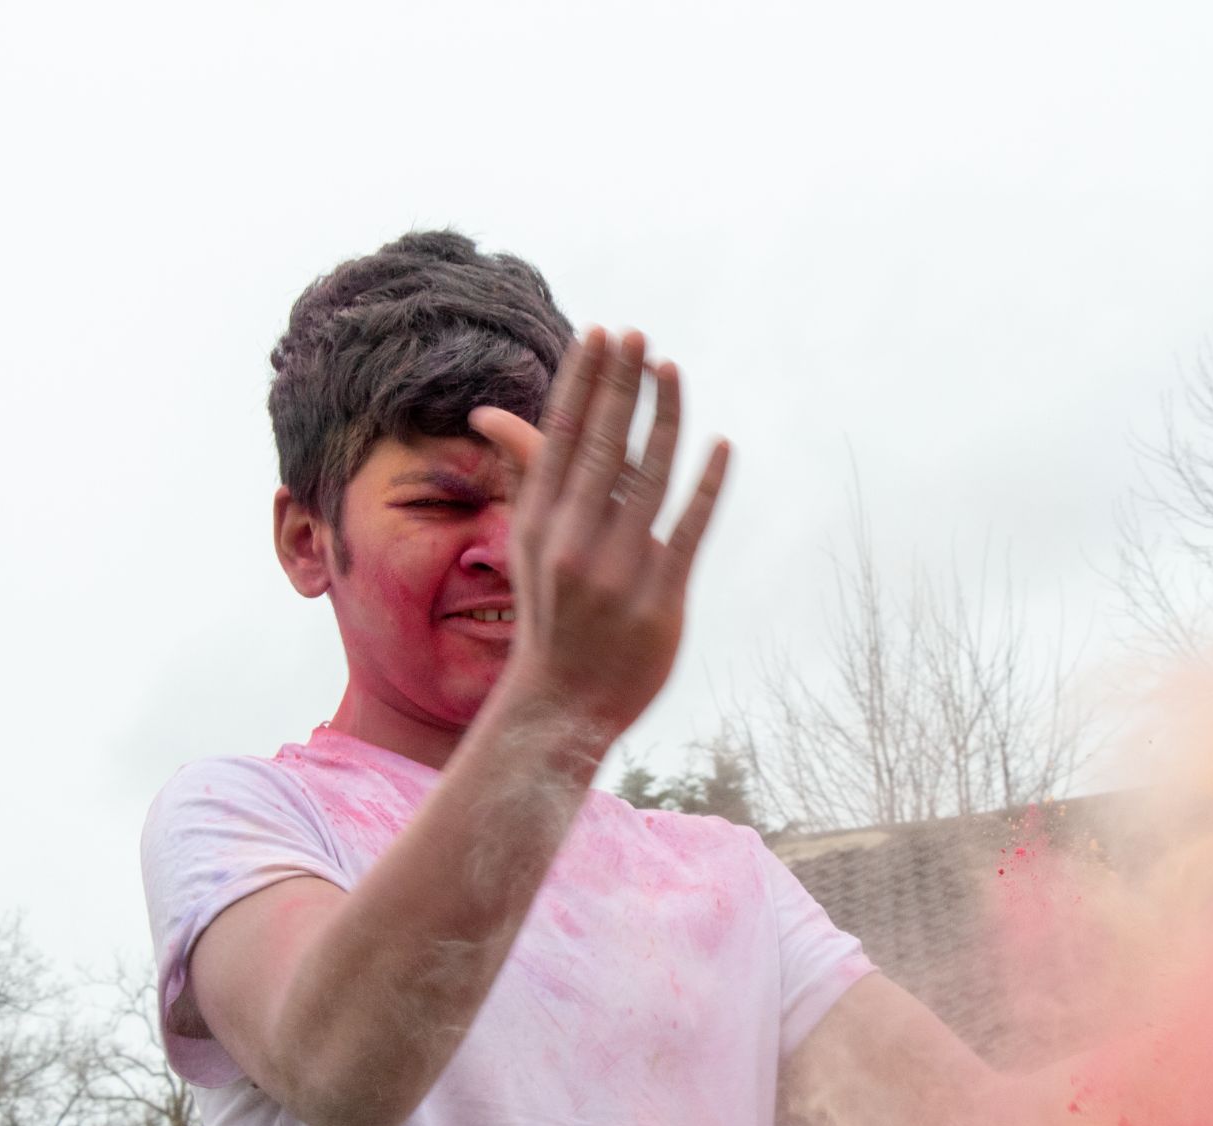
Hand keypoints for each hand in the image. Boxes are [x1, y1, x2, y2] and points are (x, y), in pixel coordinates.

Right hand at [468, 328, 730, 750]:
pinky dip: (706, 487)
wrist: (565, 704)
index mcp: (537, 525)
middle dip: (619, 386)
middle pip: (600, 447)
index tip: (600, 334)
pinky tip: (722, 445)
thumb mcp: (527, 543)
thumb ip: (525, 474)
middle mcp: (572, 543)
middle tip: (637, 334)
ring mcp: (617, 573)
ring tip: (671, 370)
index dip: (581, 383)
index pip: (558, 438)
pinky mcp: (660, 599)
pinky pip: (688, 531)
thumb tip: (490, 413)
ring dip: (663, 420)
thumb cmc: (550, 612)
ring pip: (646, 479)